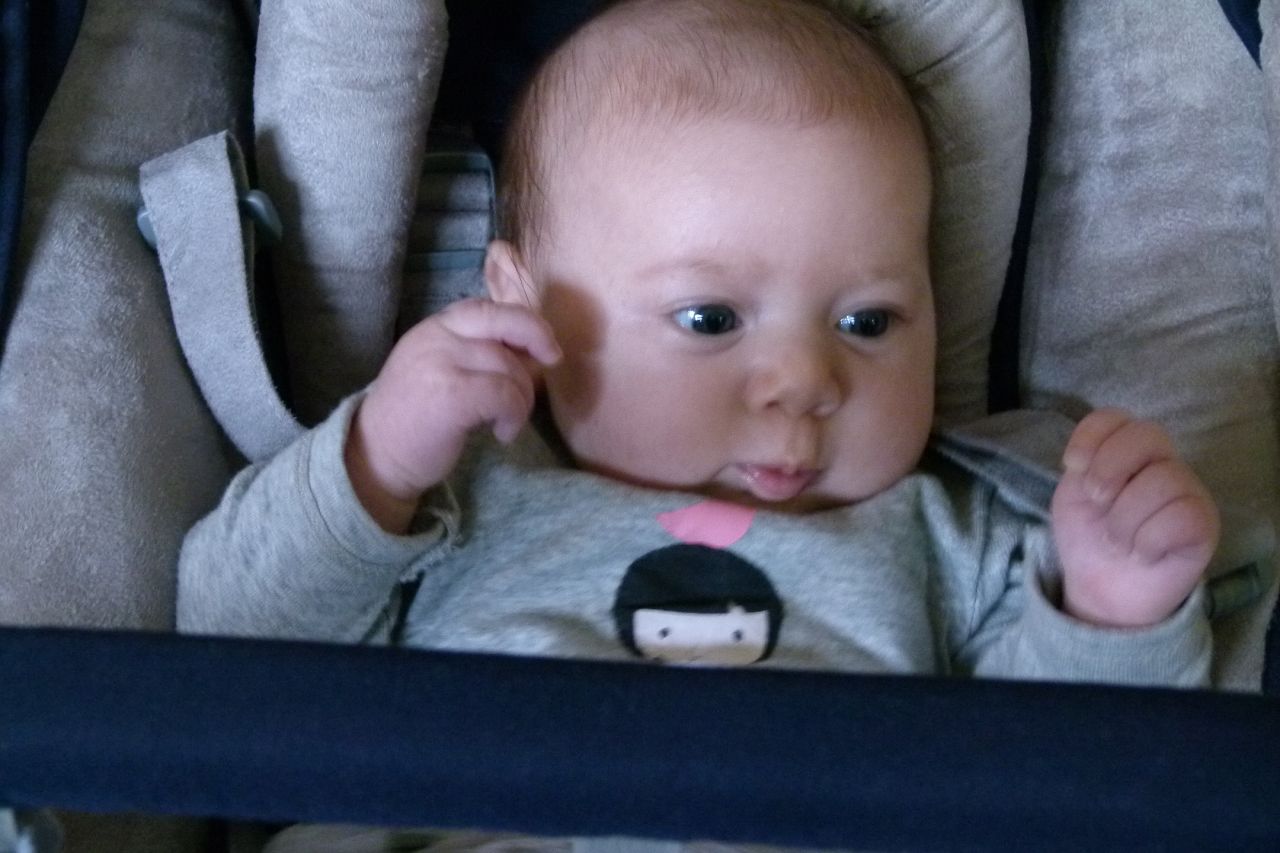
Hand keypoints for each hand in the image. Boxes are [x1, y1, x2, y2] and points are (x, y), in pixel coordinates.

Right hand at [345, 299, 560, 532]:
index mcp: (435, 328)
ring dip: (522, 398)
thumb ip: (475, 352)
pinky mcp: (450, 394)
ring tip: (506, 422)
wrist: (375, 457)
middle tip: (553, 361)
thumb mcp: (440, 369)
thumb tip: (532, 349)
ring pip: (510, 366)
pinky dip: (514, 415)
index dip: (525, 321)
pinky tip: (501, 433)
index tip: (545, 345)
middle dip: (538, 336)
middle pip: (504, 321)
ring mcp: (441, 362)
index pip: (487, 308)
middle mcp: (436, 337)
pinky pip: (505, 394)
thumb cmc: (415, 418)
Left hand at [1050, 409, 1218, 626]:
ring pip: (1161, 481)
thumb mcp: (1075, 496)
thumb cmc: (1091, 536)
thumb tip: (1092, 456)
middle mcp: (1163, 464)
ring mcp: (1189, 491)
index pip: (1116, 418)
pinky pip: (1181, 516)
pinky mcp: (1205, 524)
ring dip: (1124, 519)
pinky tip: (1143, 554)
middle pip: (1147, 435)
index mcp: (1127, 452)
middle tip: (1097, 501)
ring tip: (1119, 541)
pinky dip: (1149, 540)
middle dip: (1109, 468)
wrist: (1103, 589)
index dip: (1091, 435)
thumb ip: (1085, 466)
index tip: (1072, 466)